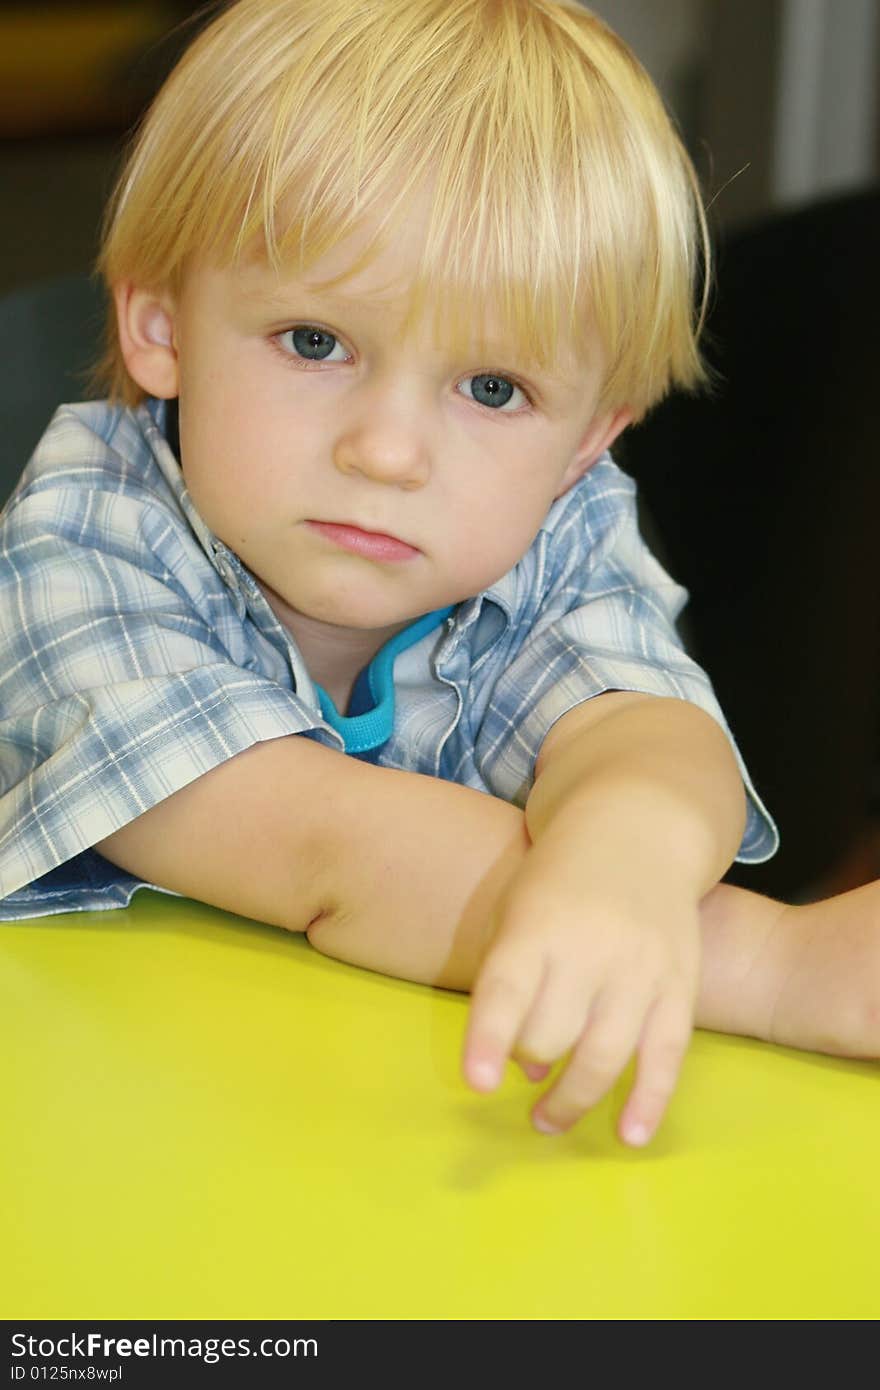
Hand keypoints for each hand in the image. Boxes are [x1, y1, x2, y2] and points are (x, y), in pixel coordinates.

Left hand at [461, 837, 700, 1145]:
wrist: (638, 829)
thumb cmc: (557, 879)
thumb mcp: (515, 909)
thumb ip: (511, 986)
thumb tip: (530, 1073)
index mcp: (538, 923)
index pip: (508, 988)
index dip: (489, 1038)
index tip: (477, 1084)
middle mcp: (592, 947)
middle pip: (552, 1034)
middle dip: (530, 1060)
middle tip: (525, 1066)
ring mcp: (642, 968)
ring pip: (605, 1055)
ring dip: (572, 1100)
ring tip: (547, 1120)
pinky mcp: (681, 984)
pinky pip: (667, 1056)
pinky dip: (648, 1101)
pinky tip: (629, 1135)